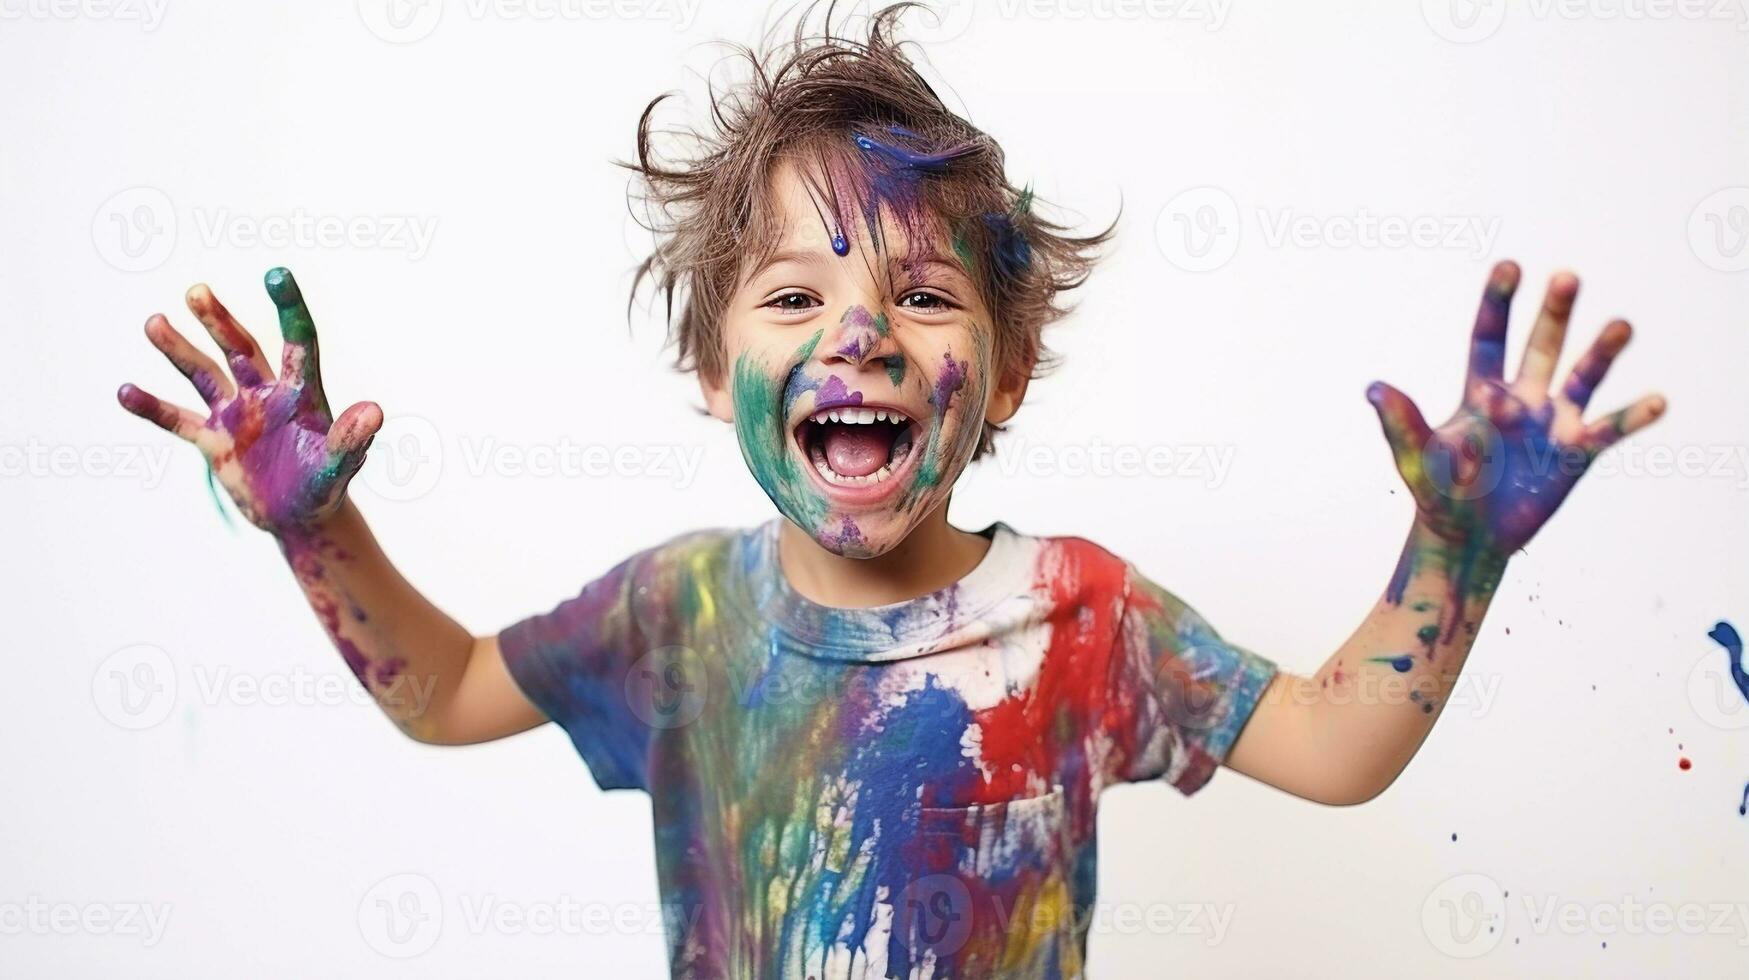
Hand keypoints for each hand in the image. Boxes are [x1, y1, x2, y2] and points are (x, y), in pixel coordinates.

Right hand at [117, 268, 381, 532]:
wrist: (302, 517)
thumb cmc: (326, 487)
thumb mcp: (339, 466)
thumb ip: (352, 439)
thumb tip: (374, 411)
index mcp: (301, 395)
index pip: (297, 343)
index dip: (289, 309)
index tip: (277, 274)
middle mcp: (266, 396)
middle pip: (241, 349)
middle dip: (219, 321)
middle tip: (197, 291)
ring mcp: (237, 415)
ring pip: (205, 374)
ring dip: (179, 350)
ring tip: (155, 322)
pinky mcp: (214, 441)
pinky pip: (179, 419)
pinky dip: (153, 407)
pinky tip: (125, 391)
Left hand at [1367, 261, 1665, 556]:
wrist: (1468, 538)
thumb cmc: (1438, 494)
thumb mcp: (1417, 458)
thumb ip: (1401, 423)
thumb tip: (1373, 388)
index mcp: (1481, 391)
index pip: (1490, 338)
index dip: (1499, 303)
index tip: (1509, 266)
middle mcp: (1523, 398)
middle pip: (1541, 347)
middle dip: (1554, 314)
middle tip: (1567, 277)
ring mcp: (1552, 424)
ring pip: (1582, 378)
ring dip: (1601, 352)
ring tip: (1621, 325)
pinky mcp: (1575, 454)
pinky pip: (1609, 430)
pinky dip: (1632, 417)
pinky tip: (1658, 400)